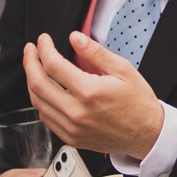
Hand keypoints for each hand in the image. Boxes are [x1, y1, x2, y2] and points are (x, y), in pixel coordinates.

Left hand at [23, 31, 164, 157]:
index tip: (44, 40)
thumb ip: (96, 53)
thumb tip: (75, 38)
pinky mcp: (70, 137)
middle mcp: (77, 111)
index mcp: (90, 92)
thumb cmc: (138, 103)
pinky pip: (45, 117)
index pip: (53, 65)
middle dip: (30, 62)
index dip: (44, 49)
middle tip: (31, 50)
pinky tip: (44, 90)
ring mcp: (71, 127)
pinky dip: (40, 101)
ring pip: (37, 102)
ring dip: (32, 81)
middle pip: (38, 84)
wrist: (146, 134)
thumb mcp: (123, 70)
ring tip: (34, 68)